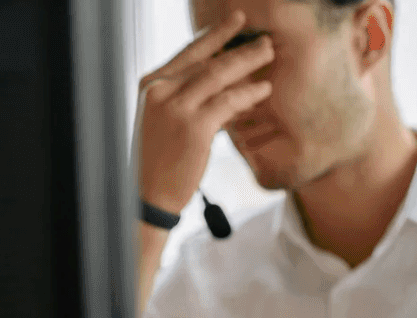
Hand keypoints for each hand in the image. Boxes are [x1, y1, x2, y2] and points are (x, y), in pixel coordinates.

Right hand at [135, 11, 273, 213]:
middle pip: (207, 60)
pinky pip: (227, 102)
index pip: (188, 53)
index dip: (215, 36)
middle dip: (239, 47)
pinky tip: (263, 89)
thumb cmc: (159, 162)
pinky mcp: (194, 127)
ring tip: (269, 54)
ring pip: (218, 75)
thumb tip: (228, 88)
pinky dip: (248, 94)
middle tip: (264, 40)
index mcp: (152, 86)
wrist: (147, 196)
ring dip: (247, 62)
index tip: (236, 21)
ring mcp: (176, 107)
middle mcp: (160, 91)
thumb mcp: (169, 123)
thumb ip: (193, 101)